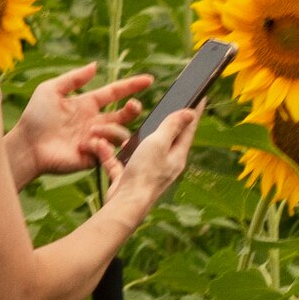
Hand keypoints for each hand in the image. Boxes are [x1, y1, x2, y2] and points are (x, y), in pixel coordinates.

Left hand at [8, 61, 148, 184]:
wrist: (27, 146)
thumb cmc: (34, 117)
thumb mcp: (51, 90)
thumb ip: (74, 78)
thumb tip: (96, 65)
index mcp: (87, 104)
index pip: (115, 93)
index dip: (132, 85)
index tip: (149, 79)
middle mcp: (95, 122)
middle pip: (124, 114)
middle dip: (133, 109)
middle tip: (133, 106)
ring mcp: (95, 140)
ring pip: (120, 133)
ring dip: (111, 129)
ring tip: (92, 131)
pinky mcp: (93, 157)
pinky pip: (110, 150)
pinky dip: (102, 145)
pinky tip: (85, 144)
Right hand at [105, 103, 202, 224]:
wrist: (125, 205)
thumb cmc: (145, 173)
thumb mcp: (159, 143)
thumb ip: (172, 126)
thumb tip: (190, 113)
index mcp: (176, 154)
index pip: (188, 128)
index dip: (193, 110)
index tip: (199, 94)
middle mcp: (164, 163)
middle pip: (161, 136)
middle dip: (152, 123)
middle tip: (156, 108)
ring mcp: (145, 171)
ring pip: (134, 147)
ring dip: (120, 138)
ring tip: (107, 130)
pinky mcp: (127, 177)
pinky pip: (117, 161)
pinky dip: (107, 153)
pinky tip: (98, 144)